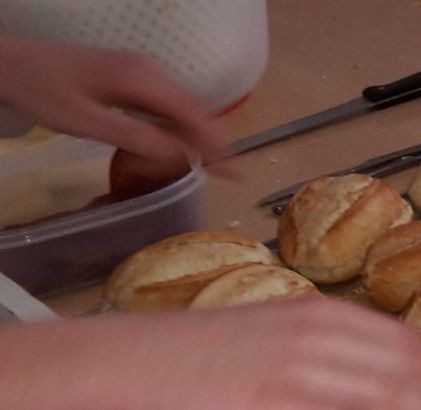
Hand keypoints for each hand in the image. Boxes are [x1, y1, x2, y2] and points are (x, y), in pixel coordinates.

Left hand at [0, 35, 226, 172]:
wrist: (8, 62)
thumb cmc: (43, 91)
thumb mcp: (88, 122)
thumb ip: (137, 138)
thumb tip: (182, 158)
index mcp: (143, 80)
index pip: (196, 117)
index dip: (219, 147)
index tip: (236, 174)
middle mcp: (150, 71)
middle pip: (197, 110)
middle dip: (215, 142)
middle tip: (229, 175)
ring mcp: (141, 70)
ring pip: (184, 106)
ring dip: (199, 134)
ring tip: (212, 165)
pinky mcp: (131, 75)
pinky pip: (168, 102)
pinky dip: (180, 125)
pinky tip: (180, 144)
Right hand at [0, 298, 420, 409]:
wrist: (128, 359)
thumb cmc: (185, 351)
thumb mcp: (261, 331)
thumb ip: (309, 345)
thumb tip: (347, 370)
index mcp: (313, 310)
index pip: (398, 337)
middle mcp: (316, 332)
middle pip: (406, 365)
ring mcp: (300, 366)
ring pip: (390, 393)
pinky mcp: (281, 402)